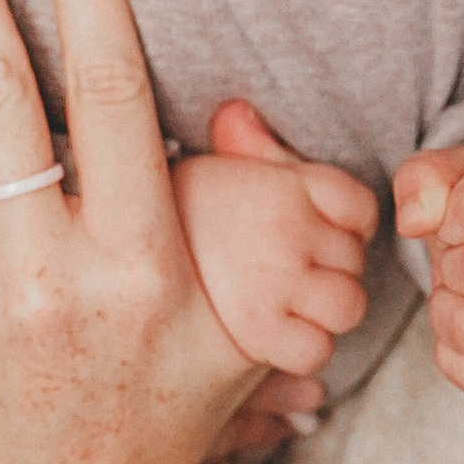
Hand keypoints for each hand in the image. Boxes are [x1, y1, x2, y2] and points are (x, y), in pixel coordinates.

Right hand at [174, 119, 376, 375]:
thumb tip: (239, 113)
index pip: (359, 206)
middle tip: (287, 276)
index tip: (321, 237)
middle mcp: (285, 225)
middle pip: (354, 258)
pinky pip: (316, 349)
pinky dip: (301, 350)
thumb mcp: (196, 173)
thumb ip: (237, 149)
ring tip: (283, 310)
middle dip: (330, 271)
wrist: (104, 260)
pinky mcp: (259, 332)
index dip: (348, 226)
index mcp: (279, 182)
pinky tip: (270, 342)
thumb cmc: (149, 219)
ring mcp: (276, 279)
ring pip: (346, 306)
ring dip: (323, 314)